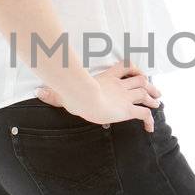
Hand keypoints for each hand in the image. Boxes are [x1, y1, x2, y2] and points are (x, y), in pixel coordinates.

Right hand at [36, 61, 161, 131]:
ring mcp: (124, 97)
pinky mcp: (127, 110)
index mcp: (108, 78)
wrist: (83, 98)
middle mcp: (119, 86)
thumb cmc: (74, 94)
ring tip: (157, 104)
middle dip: (149, 85)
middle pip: (140, 80)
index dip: (134, 68)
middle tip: (156, 91)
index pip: (125, 67)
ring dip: (152, 99)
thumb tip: (37, 92)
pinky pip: (143, 114)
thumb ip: (53, 93)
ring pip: (145, 94)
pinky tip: (149, 128)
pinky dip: (149, 120)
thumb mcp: (64, 92)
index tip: (137, 72)